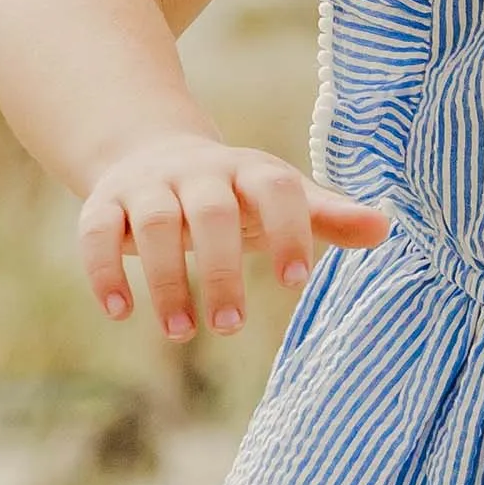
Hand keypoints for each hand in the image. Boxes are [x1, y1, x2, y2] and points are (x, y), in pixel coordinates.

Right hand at [77, 133, 390, 340]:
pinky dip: (104, 270)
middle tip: (232, 327)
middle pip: (212, 211)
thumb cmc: (234, 191)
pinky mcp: (105, 204)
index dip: (289, 231)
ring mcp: (149, 186)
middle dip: (222, 269)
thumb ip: (328, 216)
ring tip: (181, 333)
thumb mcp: (281, 198)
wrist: (153, 152)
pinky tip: (120, 311)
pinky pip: (96, 231)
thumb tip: (387, 228)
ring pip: (154, 225)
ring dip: (165, 280)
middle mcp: (200, 172)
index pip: (277, 190)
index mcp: (251, 169)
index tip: (296, 284)